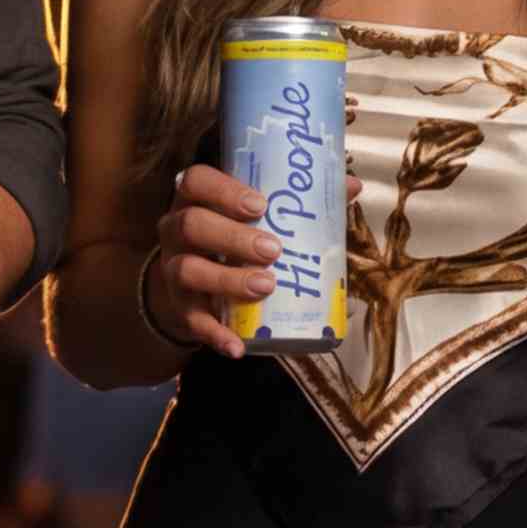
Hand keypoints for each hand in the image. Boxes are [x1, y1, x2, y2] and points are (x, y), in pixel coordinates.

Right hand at [145, 164, 280, 357]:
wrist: (194, 283)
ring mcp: (174, 269)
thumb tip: (353, 184)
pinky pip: (192, 321)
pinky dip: (215, 334)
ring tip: (266, 286)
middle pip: (192, 225)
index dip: (224, 191)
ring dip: (227, 280)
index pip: (196, 181)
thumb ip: (298, 200)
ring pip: (188, 270)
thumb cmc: (233, 236)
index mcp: (195, 198)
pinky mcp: (180, 307)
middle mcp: (176, 230)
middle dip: (233, 237)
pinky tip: (237, 346)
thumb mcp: (254, 214)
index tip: (260, 205)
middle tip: (273, 249)